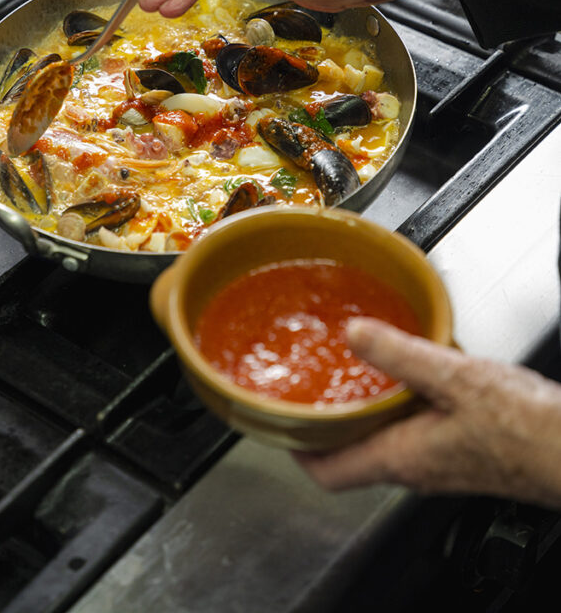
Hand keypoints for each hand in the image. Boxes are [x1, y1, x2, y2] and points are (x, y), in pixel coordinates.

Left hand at [293, 318, 560, 508]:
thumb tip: (354, 334)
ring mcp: (438, 459)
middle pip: (352, 450)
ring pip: (385, 434)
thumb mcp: (453, 378)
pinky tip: (415, 364)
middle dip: (329, 419)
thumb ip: (399, 355)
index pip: (328, 472)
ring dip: (367, 405)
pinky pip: (416, 422)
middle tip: (312, 384)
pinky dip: (404, 397)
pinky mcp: (460, 445)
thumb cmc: (525, 429)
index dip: (297, 449)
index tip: (281, 421)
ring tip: (353, 367)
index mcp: (401, 457)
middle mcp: (415, 465)